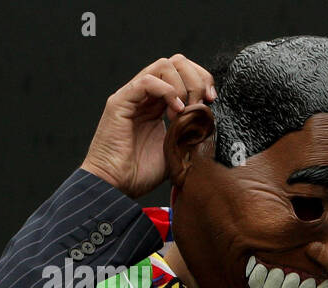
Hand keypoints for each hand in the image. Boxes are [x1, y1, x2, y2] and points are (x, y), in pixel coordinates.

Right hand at [81, 55, 215, 198]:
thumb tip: (210, 123)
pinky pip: (147, 81)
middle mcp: (145, 96)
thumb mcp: (177, 150)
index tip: (212, 100)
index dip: (201, 79)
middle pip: (175, 62)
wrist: (116, 186)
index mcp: (159, 104)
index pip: (183, 72)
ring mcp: (132, 97)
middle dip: (196, 78)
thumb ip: (191, 132)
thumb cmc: (141, 173)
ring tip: (185, 112)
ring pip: (163, 66)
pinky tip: (176, 112)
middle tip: (203, 103)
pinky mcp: (120, 102)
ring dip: (183, 85)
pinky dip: (167, 91)